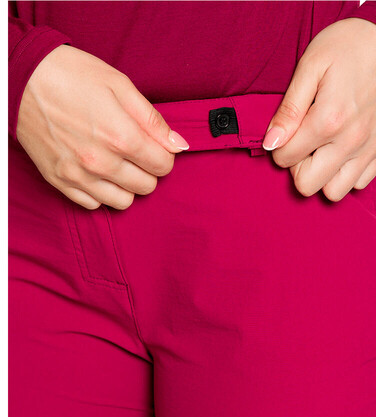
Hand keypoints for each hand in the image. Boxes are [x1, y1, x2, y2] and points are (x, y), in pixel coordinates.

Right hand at [16, 44, 188, 209]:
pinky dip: (102, 192)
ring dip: (128, 185)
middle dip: (148, 170)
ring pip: (124, 201)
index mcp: (120, 136)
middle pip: (147, 186)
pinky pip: (94, 205)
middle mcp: (100, 162)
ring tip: (118, 164)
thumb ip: (153, 120)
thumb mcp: (120, 86)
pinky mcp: (59, 181)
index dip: (164, 155)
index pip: (163, 166)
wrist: (19, 77)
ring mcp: (78, 175)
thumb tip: (179, 146)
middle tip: (136, 152)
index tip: (155, 145)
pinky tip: (98, 172)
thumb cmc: (72, 76)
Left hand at [263, 17, 375, 200]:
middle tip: (302, 144)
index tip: (287, 132)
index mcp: (328, 120)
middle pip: (307, 184)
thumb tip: (271, 143)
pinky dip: (346, 174)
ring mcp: (370, 149)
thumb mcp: (310, 67)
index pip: (285, 159)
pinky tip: (341, 151)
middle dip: (297, 168)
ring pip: (334, 192)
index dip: (279, 148)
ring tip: (322, 150)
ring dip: (322, 175)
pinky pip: (359, 183)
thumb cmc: (347, 47)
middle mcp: (351, 141)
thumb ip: (288, 110)